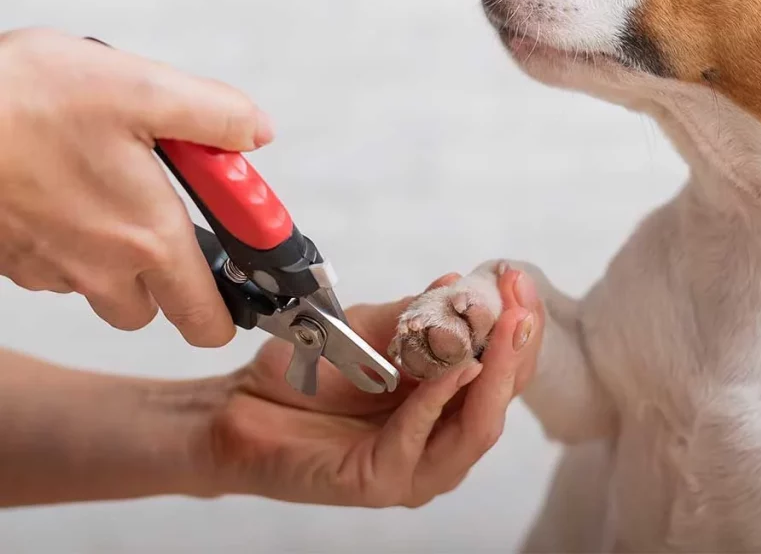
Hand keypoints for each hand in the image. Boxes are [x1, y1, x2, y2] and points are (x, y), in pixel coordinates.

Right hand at [0, 27, 272, 345]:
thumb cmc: (27, 100)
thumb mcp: (144, 89)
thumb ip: (216, 115)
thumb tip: (256, 133)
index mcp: (148, 237)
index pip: (206, 319)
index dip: (231, 309)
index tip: (243, 276)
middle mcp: (99, 268)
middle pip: (155, 307)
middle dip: (171, 271)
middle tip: (168, 211)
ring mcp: (49, 268)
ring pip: (102, 288)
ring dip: (117, 252)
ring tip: (109, 182)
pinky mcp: (10, 257)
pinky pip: (56, 267)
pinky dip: (71, 238)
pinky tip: (63, 185)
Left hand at [194, 271, 537, 506]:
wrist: (241, 405)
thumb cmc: (308, 370)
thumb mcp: (371, 329)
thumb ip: (416, 314)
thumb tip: (459, 283)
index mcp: (450, 401)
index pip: (504, 366)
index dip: (518, 323)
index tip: (516, 278)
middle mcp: (443, 437)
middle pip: (502, 398)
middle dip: (517, 346)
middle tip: (520, 300)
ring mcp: (418, 465)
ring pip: (478, 427)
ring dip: (495, 375)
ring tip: (504, 329)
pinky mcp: (383, 482)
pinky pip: (422, 440)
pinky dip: (439, 400)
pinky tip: (455, 368)